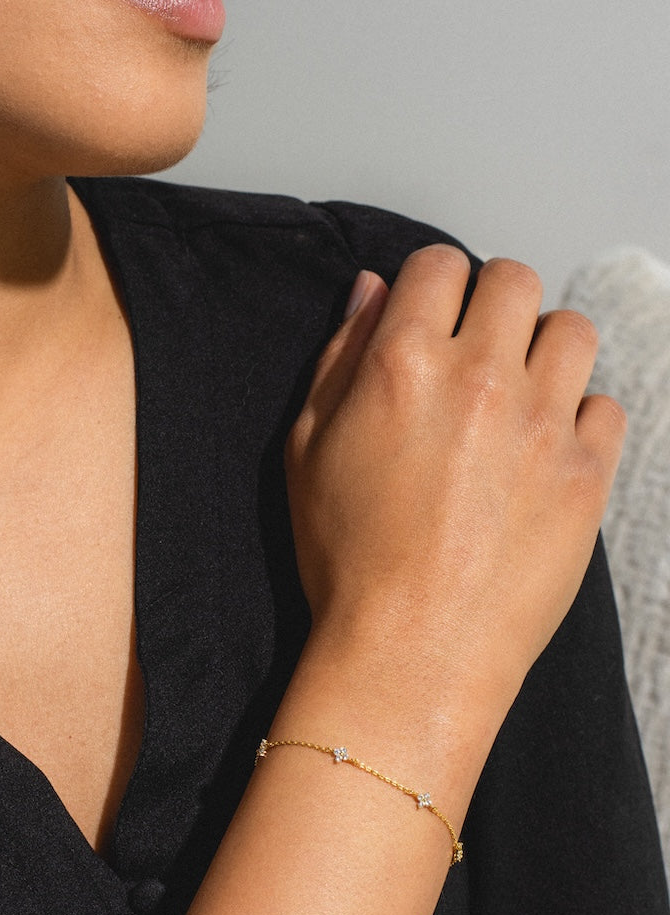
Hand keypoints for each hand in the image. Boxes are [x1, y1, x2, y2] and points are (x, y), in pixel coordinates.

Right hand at [286, 245, 625, 716]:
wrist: (411, 649)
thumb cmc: (346, 555)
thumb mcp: (306, 447)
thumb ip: (340, 356)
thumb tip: (372, 291)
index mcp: (402, 365)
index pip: (436, 265)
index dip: (429, 282)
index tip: (428, 311)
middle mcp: (480, 379)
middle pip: (513, 280)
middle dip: (490, 299)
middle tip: (473, 346)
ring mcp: (542, 425)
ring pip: (571, 330)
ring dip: (542, 346)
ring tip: (517, 390)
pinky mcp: (586, 474)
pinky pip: (606, 406)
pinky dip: (577, 415)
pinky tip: (541, 448)